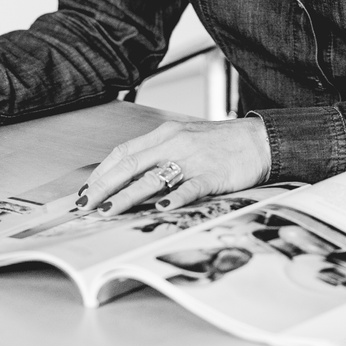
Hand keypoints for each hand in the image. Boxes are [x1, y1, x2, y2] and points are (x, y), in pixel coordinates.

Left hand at [79, 117, 271, 215]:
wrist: (258, 140)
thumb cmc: (220, 144)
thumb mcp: (184, 140)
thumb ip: (158, 156)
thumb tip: (129, 179)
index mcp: (164, 134)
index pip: (124, 153)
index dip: (102, 173)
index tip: (86, 190)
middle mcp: (174, 143)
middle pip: (130, 165)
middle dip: (104, 186)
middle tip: (86, 205)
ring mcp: (193, 159)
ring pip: (153, 179)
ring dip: (127, 196)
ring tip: (109, 210)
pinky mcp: (212, 175)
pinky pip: (189, 188)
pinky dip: (173, 199)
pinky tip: (160, 210)